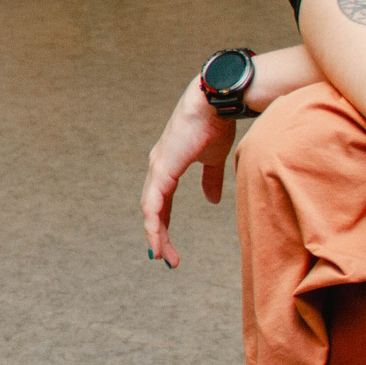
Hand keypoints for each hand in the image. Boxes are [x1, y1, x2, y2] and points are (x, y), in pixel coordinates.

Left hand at [142, 76, 235, 267]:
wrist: (214, 104)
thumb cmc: (214, 125)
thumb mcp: (214, 159)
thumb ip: (211, 180)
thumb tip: (213, 201)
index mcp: (167, 166)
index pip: (162, 202)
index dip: (165, 224)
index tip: (170, 246)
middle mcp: (157, 168)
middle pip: (153, 210)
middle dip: (159, 236)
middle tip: (166, 259)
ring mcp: (157, 168)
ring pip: (150, 210)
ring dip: (156, 236)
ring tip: (162, 257)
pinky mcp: (162, 169)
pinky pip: (153, 203)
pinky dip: (153, 224)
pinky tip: (157, 240)